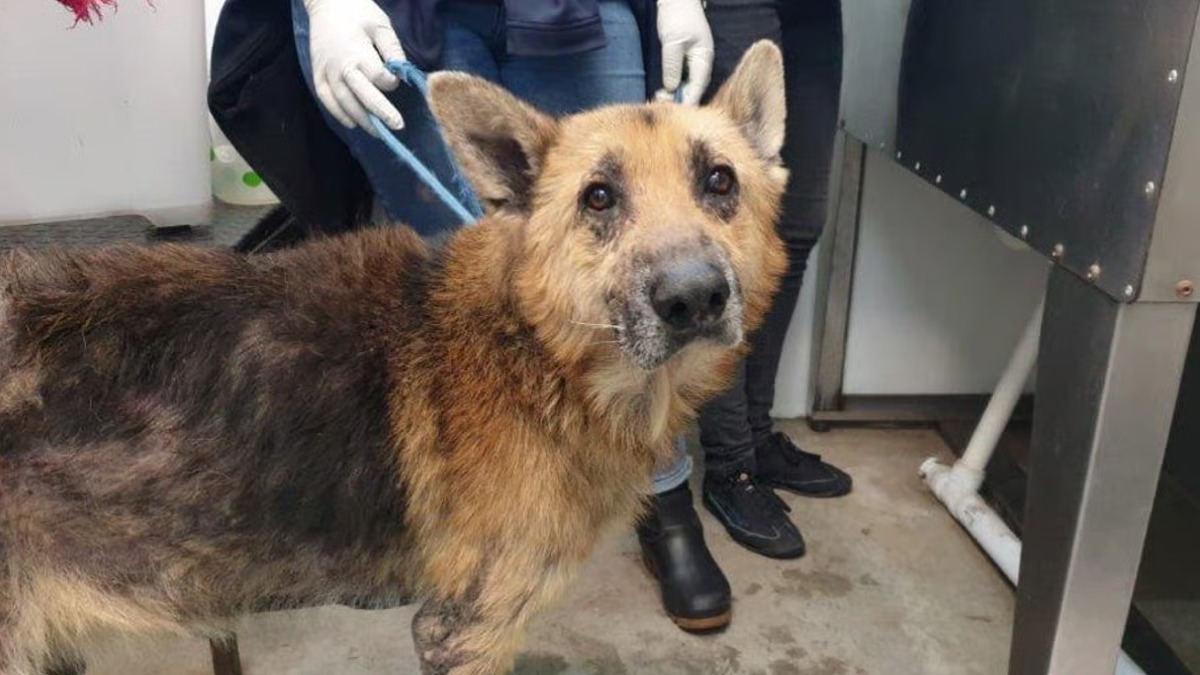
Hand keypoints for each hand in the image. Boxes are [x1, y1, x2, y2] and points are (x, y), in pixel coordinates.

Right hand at [304, 0, 406, 133]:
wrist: (327, 2)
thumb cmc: (358, 12)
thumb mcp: (381, 26)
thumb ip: (393, 51)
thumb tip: (402, 75)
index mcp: (358, 54)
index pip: (379, 79)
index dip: (390, 83)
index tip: (394, 80)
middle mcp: (341, 68)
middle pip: (362, 97)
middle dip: (381, 114)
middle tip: (396, 127)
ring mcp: (326, 72)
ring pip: (344, 103)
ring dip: (362, 119)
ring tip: (378, 131)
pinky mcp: (317, 74)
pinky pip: (326, 99)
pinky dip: (338, 114)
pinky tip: (352, 123)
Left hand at [656, 0, 713, 104]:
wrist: (677, 0)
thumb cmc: (677, 16)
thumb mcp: (673, 42)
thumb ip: (672, 66)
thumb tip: (671, 88)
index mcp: (704, 59)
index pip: (698, 87)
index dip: (688, 102)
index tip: (676, 113)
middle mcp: (701, 63)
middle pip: (693, 89)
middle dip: (679, 100)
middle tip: (662, 106)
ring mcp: (693, 62)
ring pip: (686, 85)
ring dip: (674, 94)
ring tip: (660, 99)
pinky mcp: (684, 60)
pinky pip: (680, 78)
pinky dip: (672, 86)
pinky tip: (662, 92)